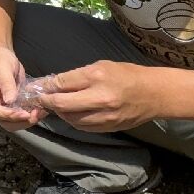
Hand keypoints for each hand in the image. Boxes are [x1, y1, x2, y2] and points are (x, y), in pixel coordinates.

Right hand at [0, 46, 47, 130]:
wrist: (2, 55)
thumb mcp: (3, 67)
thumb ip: (6, 83)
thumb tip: (10, 101)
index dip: (9, 115)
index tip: (25, 114)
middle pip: (3, 121)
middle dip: (19, 121)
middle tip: (35, 115)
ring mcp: (1, 104)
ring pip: (11, 122)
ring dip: (26, 121)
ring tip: (39, 113)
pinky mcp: (11, 104)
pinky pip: (18, 115)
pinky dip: (29, 116)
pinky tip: (40, 110)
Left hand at [39, 61, 157, 131]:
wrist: (155, 93)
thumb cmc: (126, 75)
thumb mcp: (101, 66)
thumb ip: (77, 76)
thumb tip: (54, 83)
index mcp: (97, 77)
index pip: (62, 83)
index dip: (46, 86)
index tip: (38, 87)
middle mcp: (100, 98)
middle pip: (62, 104)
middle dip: (47, 101)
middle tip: (41, 99)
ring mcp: (105, 116)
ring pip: (71, 119)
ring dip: (60, 112)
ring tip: (57, 105)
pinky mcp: (109, 127)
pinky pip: (83, 127)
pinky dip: (73, 120)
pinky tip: (72, 113)